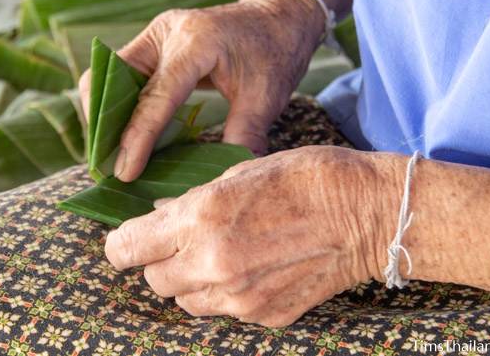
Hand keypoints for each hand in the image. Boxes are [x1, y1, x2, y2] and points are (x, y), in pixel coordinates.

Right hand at [79, 0, 324, 181]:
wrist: (278, 18)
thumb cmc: (275, 55)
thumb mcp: (265, 99)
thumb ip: (243, 136)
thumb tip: (221, 182)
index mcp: (197, 42)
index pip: (155, 95)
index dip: (137, 137)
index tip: (124, 172)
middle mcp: (167, 31)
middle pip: (113, 75)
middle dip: (106, 123)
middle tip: (107, 166)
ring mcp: (156, 33)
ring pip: (109, 73)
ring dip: (108, 114)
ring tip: (114, 155)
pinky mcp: (153, 42)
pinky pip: (123, 73)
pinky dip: (122, 104)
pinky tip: (130, 134)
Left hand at [104, 146, 400, 326]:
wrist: (367, 213)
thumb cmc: (306, 178)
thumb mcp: (239, 172)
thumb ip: (191, 202)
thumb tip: (159, 217)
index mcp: (202, 217)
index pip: (129, 248)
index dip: (122, 245)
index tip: (127, 242)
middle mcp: (214, 263)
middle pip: (154, 281)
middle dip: (160, 262)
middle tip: (182, 243)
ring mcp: (241, 297)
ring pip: (187, 303)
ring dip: (191, 282)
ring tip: (221, 255)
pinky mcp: (266, 316)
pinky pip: (226, 311)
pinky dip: (226, 294)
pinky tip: (254, 268)